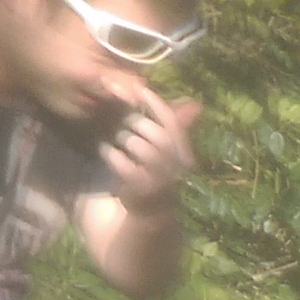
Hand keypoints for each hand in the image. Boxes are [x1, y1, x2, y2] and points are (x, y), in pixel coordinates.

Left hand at [97, 82, 199, 211]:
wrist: (150, 210)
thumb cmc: (155, 173)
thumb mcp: (168, 148)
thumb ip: (176, 125)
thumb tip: (194, 103)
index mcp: (183, 152)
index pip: (173, 123)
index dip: (157, 104)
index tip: (139, 89)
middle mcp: (176, 166)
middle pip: (158, 135)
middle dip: (137, 123)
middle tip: (123, 121)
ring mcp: (160, 179)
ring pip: (140, 147)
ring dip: (124, 138)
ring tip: (116, 138)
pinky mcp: (142, 190)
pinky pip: (124, 165)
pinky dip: (112, 155)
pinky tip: (106, 151)